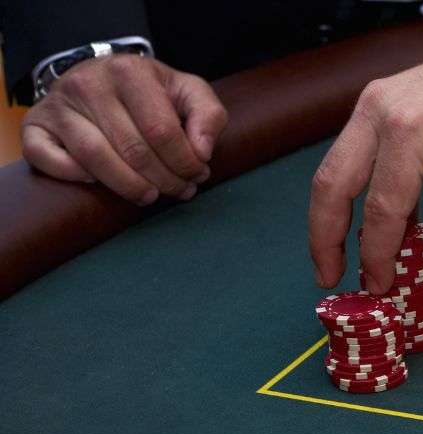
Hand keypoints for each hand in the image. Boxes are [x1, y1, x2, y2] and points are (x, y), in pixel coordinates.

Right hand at [21, 55, 226, 204]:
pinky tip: (99, 182)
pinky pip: (47, 158)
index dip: (185, 162)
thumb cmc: (150, 92)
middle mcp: (88, 84)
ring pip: (95, 159)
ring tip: (151, 195)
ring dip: (129, 187)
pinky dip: (74, 177)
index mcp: (129, 71)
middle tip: (180, 190)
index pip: (162, 130)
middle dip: (165, 180)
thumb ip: (208, 115)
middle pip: (133, 150)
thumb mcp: (187, 92)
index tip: (198, 175)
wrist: (101, 77)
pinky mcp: (35, 124)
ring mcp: (58, 104)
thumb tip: (202, 152)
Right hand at [309, 32, 422, 291]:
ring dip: (334, 216)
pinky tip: (372, 225)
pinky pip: (354, 154)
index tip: (380, 288)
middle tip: (329, 278)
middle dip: (325, 239)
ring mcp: (371, 104)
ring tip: (339, 258)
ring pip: (334, 169)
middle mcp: (377, 115)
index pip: (382, 210)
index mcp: (408, 135)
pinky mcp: (375, 102)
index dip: (378, 255)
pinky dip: (357, 191)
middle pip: (332, 187)